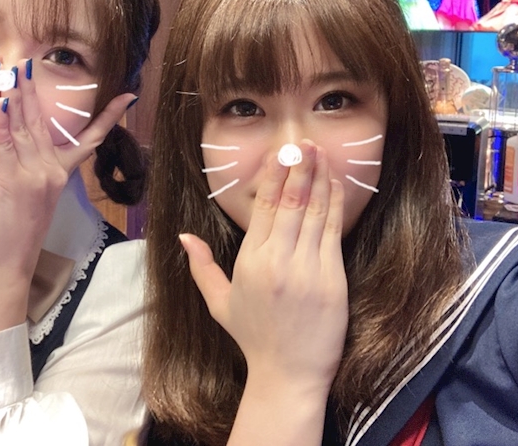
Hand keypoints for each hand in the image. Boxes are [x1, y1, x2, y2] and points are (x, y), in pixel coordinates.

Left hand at [0, 58, 135, 281]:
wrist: (6, 266)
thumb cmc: (13, 230)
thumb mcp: (32, 195)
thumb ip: (35, 165)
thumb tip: (37, 143)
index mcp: (58, 172)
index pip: (88, 138)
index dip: (107, 116)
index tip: (127, 95)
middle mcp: (52, 171)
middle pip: (43, 121)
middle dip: (34, 88)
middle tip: (30, 58)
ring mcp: (37, 177)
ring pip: (26, 128)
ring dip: (17, 96)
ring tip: (12, 68)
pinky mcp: (17, 185)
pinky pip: (7, 147)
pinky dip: (0, 123)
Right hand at [181, 141, 347, 390]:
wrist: (288, 374)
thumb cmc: (254, 338)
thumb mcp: (219, 303)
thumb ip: (201, 267)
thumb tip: (183, 236)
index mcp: (250, 262)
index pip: (264, 208)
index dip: (274, 177)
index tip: (280, 154)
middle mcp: (278, 260)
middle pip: (290, 202)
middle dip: (299, 168)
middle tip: (304, 143)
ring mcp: (307, 268)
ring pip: (314, 212)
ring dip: (319, 178)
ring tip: (321, 152)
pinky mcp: (332, 278)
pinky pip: (332, 232)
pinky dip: (334, 204)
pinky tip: (335, 185)